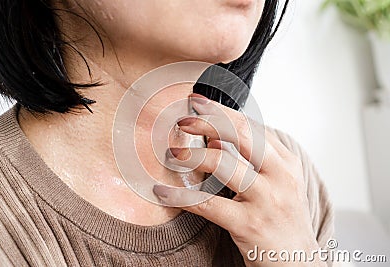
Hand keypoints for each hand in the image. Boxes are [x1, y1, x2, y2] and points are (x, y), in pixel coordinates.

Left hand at [153, 94, 325, 266]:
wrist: (299, 263)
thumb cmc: (283, 221)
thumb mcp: (278, 185)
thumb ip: (253, 160)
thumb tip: (216, 139)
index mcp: (285, 163)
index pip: (250, 126)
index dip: (221, 111)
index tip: (198, 103)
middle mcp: (279, 176)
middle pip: (239, 133)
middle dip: (207, 121)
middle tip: (183, 119)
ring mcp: (265, 200)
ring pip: (222, 162)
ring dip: (191, 154)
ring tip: (172, 153)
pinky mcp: (249, 225)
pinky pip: (207, 204)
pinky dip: (180, 196)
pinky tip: (162, 191)